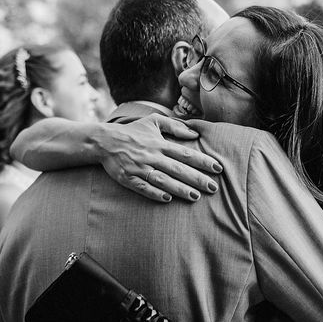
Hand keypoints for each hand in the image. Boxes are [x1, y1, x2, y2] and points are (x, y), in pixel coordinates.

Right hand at [97, 114, 222, 202]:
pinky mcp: (128, 178)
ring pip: (163, 180)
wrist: (105, 141)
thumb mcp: (154, 121)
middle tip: (213, 187)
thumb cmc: (133, 132)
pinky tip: (167, 199)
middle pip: (178, 169)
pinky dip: (155, 193)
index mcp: (160, 144)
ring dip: (179, 189)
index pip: (185, 154)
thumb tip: (195, 133)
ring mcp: (140, 168)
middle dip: (196, 179)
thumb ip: (175, 126)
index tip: (217, 168)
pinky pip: (143, 187)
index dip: (203, 161)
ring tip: (195, 196)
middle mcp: (152, 156)